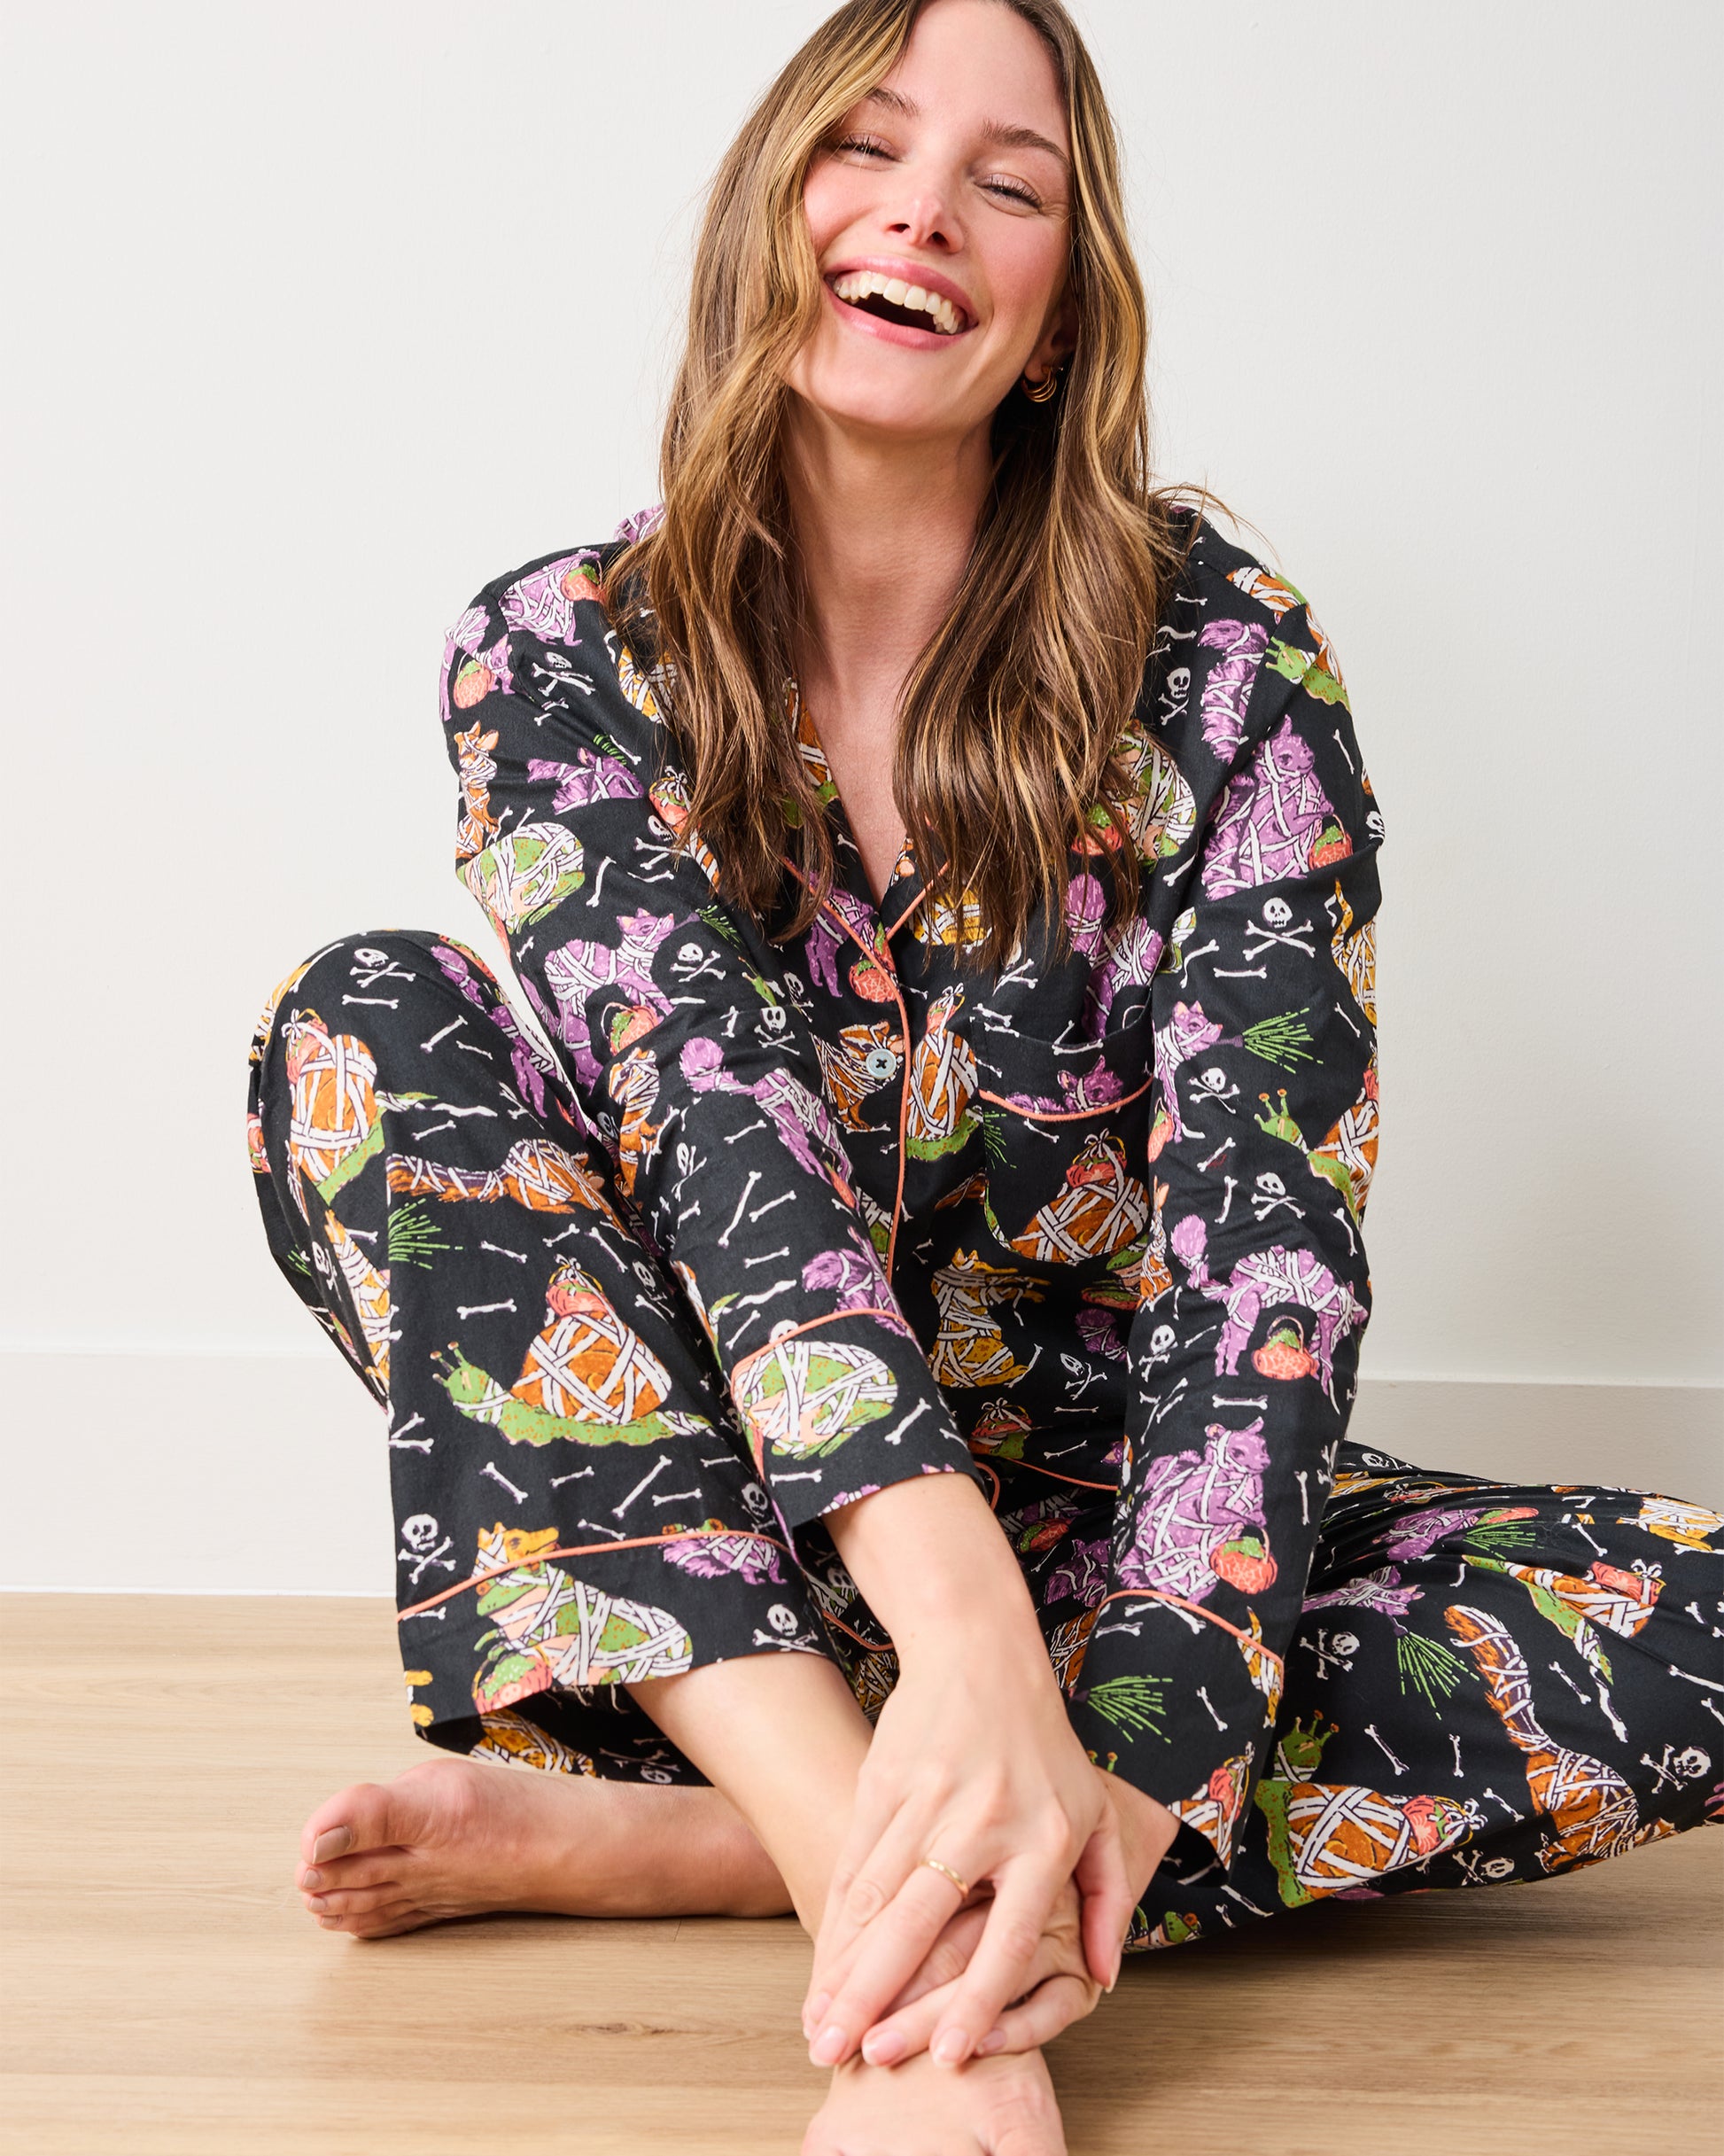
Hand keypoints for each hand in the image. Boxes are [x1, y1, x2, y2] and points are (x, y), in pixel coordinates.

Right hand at [811, 1769, 1179, 2067]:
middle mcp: (982, 1824)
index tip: (946, 2054)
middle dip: (877, 1994)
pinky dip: (836, 1920)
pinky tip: (823, 1965)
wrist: (979, 1652)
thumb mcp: (1095, 1813)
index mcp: (1043, 1840)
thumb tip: (1103, 1978)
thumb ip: (1106, 1898)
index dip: (975, 2000)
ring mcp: (927, 1801)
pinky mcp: (884, 1784)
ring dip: (844, 1967)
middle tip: (844, 2054)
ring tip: (821, 2024)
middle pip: (921, 1922)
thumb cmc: (1045, 1745)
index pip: (1005, 1937)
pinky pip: (855, 1864)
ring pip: (876, 1898)